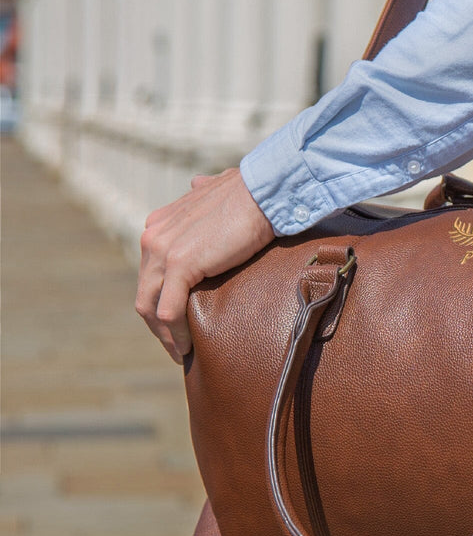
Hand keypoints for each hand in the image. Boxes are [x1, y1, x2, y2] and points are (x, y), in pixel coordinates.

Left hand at [136, 168, 275, 362]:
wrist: (265, 191)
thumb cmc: (251, 192)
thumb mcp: (216, 189)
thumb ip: (202, 191)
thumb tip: (200, 183)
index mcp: (159, 225)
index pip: (151, 274)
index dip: (162, 300)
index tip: (178, 321)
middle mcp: (152, 237)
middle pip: (145, 293)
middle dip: (157, 324)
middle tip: (177, 346)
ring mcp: (162, 250)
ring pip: (151, 306)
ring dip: (164, 335)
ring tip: (181, 352)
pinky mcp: (180, 264)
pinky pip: (168, 310)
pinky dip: (176, 333)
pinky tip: (189, 346)